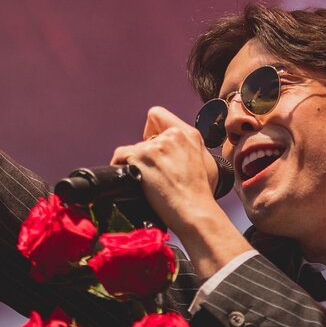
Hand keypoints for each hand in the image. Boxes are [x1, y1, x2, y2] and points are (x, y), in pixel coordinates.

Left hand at [111, 109, 248, 278]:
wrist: (195, 210)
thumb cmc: (200, 193)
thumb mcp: (206, 161)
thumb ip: (190, 148)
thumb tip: (176, 148)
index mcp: (189, 134)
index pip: (157, 115)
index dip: (152, 129)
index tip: (154, 145)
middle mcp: (172, 135)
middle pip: (145, 136)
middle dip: (148, 153)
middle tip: (156, 172)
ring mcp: (156, 145)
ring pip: (135, 149)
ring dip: (138, 163)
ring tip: (148, 181)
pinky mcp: (142, 157)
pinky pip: (120, 156)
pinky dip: (119, 165)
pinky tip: (129, 177)